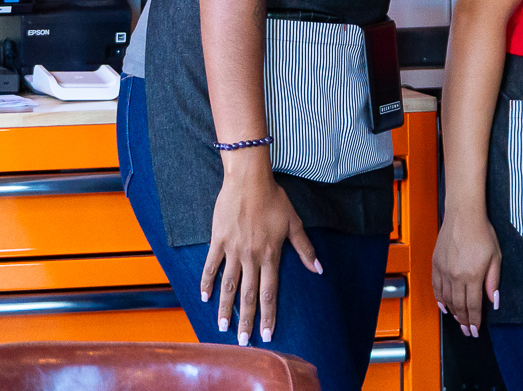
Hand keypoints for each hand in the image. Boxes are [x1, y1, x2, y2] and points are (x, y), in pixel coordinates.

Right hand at [201, 158, 321, 346]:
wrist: (249, 181)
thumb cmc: (274, 199)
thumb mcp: (294, 223)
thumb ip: (304, 249)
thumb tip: (318, 269)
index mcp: (271, 254)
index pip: (270, 292)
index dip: (269, 315)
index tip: (267, 334)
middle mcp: (251, 257)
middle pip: (249, 295)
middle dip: (247, 320)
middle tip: (243, 342)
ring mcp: (233, 250)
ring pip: (228, 285)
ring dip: (225, 308)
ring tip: (222, 327)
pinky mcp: (218, 241)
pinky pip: (211, 266)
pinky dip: (207, 283)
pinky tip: (204, 298)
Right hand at [433, 209, 502, 336]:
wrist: (463, 215)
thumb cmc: (482, 232)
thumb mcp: (496, 256)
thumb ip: (493, 281)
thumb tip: (494, 301)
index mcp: (473, 275)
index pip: (473, 305)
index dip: (474, 320)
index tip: (475, 330)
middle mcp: (456, 275)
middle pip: (459, 305)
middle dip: (464, 321)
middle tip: (467, 332)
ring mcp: (444, 270)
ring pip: (446, 299)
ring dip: (453, 313)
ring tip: (458, 321)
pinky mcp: (436, 264)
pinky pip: (436, 288)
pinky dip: (440, 300)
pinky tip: (444, 306)